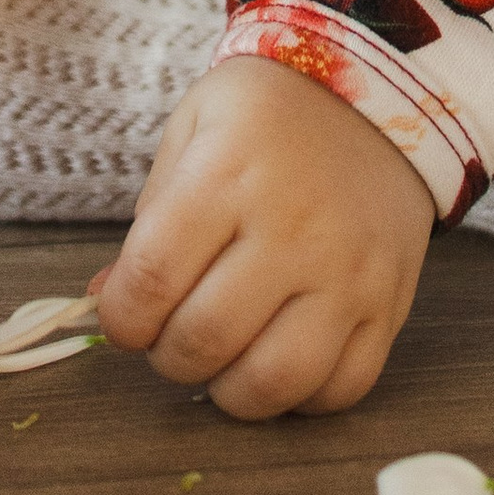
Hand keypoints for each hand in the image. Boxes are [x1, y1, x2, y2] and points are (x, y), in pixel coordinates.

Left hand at [92, 55, 434, 417]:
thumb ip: (148, 217)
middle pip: (205, 340)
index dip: (121, 319)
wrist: (377, 96)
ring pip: (274, 381)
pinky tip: (278, 359)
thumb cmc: (268, 114)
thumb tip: (104, 300)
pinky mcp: (389, 305)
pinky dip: (298, 398)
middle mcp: (292, 228)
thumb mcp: (193, 130)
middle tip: (170, 334)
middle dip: (167, 356)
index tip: (124, 317)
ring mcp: (348, 273)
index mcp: (227, 175)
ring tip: (222, 359)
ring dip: (228, 391)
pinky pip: (341, 389)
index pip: (151, 279)